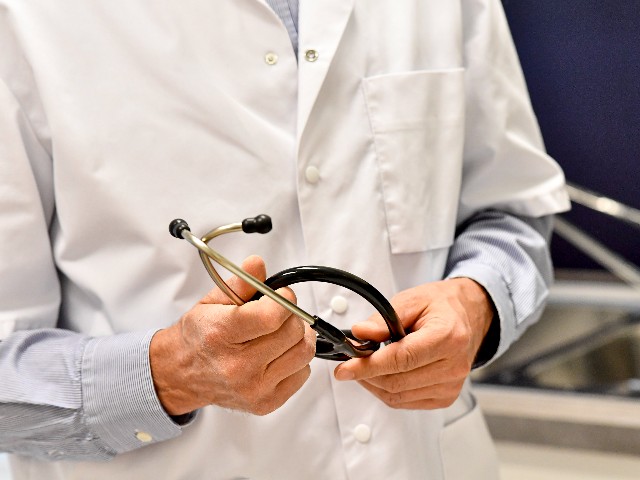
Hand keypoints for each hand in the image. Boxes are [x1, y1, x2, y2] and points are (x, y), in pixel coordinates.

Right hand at [150, 255, 315, 415]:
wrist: (181, 374)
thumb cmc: (199, 337)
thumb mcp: (211, 302)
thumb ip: (239, 283)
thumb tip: (257, 264)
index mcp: (221, 335)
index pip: (271, 316)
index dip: (284, 300)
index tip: (281, 295)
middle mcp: (237, 366)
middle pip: (292, 333)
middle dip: (292, 316)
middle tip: (281, 312)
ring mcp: (253, 388)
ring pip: (303, 353)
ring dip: (300, 337)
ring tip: (283, 331)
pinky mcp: (266, 403)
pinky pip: (302, 374)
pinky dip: (297, 359)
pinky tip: (279, 353)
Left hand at [333, 278, 493, 408]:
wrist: (467, 316)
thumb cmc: (440, 306)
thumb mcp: (410, 300)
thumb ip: (383, 319)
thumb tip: (360, 334)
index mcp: (448, 337)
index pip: (401, 359)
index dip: (368, 366)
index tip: (344, 369)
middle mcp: (454, 365)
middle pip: (397, 382)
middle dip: (366, 375)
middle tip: (350, 362)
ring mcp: (452, 385)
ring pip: (398, 396)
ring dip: (374, 384)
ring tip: (366, 365)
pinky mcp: (446, 397)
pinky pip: (406, 402)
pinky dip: (388, 391)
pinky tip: (383, 374)